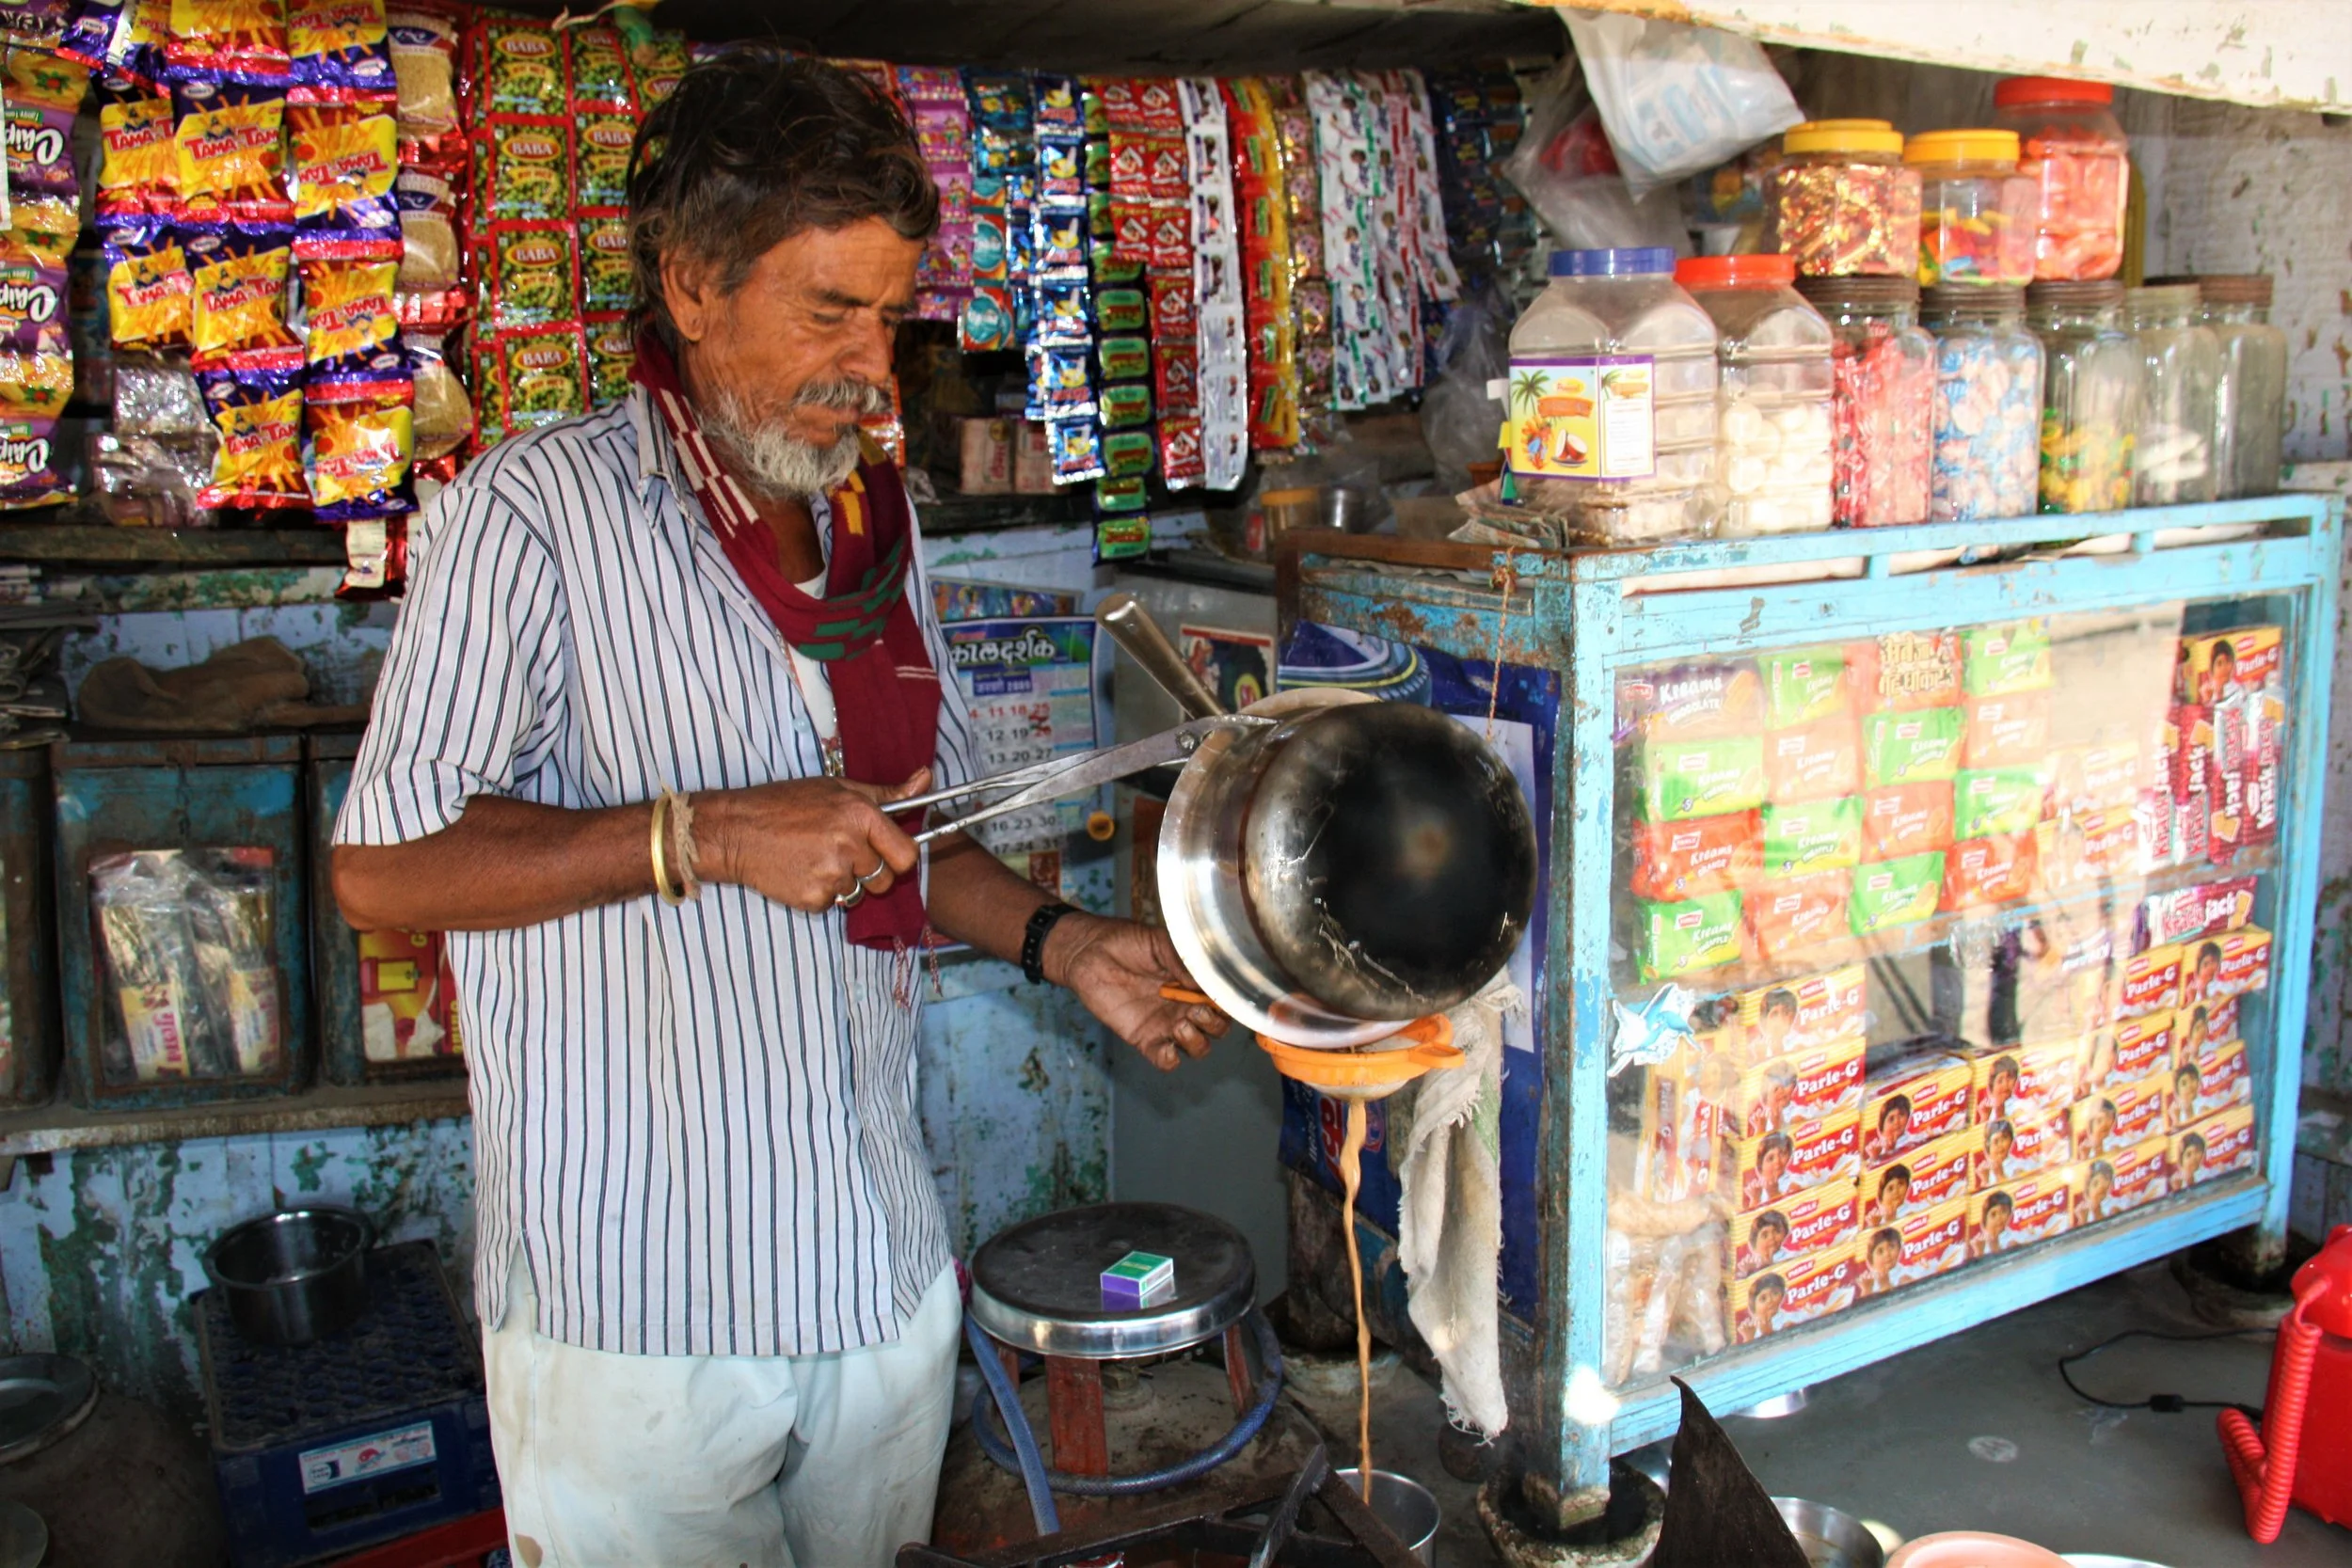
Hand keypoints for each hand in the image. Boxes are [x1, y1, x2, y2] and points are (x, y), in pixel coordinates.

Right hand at [695, 769, 929, 912]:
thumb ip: (887, 793)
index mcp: (860, 815)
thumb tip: (926, 779)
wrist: (736, 831)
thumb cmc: (786, 805)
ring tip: (815, 858)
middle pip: (886, 879)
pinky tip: (801, 871)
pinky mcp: (813, 899)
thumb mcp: (838, 788)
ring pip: (859, 893)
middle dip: (872, 873)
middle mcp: (849, 846)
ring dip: (844, 882)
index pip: (907, 854)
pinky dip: (821, 893)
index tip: (886, 852)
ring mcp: (831, 875)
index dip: (898, 856)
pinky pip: (833, 904)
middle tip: (842, 854)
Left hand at [1045, 912, 1230, 1070]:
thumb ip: (1183, 960)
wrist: (1089, 952)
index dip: (1227, 1004)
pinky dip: (1170, 1060)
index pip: (1223, 1001)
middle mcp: (1185, 1005)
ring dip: (1196, 1042)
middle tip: (1198, 1011)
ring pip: (1197, 1048)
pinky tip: (1165, 1046)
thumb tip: (1206, 981)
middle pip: (1216, 1029)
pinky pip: (1165, 1060)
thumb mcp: (1160, 942)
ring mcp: (1165, 1024)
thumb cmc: (1125, 941)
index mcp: (1194, 982)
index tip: (1220, 999)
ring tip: (1180, 1025)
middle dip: (1214, 1025)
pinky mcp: (1144, 1038)